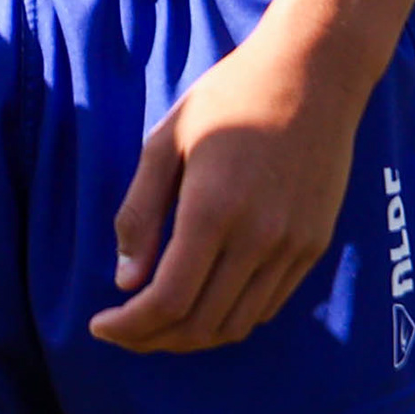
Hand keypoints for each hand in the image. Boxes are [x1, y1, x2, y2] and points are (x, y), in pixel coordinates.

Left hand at [90, 27, 367, 353]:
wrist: (313, 73)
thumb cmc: (229, 96)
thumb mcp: (166, 141)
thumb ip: (140, 213)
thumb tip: (126, 282)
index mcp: (213, 210)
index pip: (167, 300)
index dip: (129, 326)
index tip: (100, 325)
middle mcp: (258, 238)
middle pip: (200, 324)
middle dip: (153, 340)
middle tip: (123, 332)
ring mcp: (292, 246)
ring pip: (237, 325)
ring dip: (191, 338)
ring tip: (157, 326)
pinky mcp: (314, 245)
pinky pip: (268, 305)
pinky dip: (230, 319)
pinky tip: (204, 304)